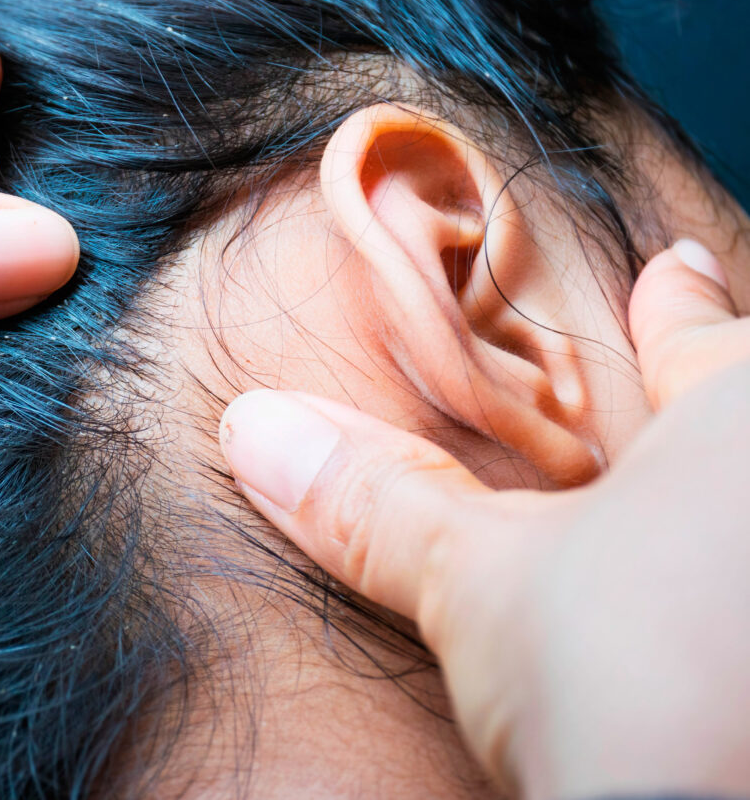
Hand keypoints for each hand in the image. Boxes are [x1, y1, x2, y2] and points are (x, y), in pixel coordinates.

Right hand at [219, 240, 749, 798]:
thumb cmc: (628, 682)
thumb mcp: (478, 583)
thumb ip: (376, 499)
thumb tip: (254, 427)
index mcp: (738, 422)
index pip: (704, 339)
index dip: (679, 306)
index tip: (675, 271)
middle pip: (748, 414)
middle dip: (716, 395)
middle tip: (701, 373)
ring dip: (720, 495)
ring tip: (691, 511)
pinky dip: (722, 583)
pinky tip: (703, 619)